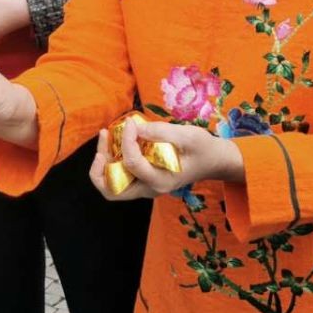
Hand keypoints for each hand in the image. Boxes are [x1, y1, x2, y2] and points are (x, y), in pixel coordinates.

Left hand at [88, 120, 242, 200]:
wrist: (213, 160)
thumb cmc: (202, 148)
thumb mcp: (187, 136)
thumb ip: (160, 132)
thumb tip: (133, 128)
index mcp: (161, 181)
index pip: (132, 164)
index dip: (126, 140)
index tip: (130, 122)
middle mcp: (149, 189)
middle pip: (111, 190)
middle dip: (100, 167)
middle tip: (104, 143)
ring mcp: (144, 186)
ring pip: (111, 183)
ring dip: (103, 162)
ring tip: (106, 135)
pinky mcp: (142, 178)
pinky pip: (119, 174)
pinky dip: (111, 159)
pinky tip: (114, 138)